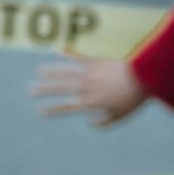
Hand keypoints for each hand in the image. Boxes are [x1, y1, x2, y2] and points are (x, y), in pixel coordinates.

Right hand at [31, 55, 149, 127]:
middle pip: (61, 88)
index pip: (66, 107)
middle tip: (29, 90)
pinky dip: (68, 54)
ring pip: (66, 72)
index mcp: (91, 103)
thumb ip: (104, 123)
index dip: (52, 110)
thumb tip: (89, 123)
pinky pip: (80, 57)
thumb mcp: (120, 117)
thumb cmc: (133, 99)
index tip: (40, 112)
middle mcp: (87, 87)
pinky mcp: (97, 61)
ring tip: (37, 71)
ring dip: (51, 71)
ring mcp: (91, 73)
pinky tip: (58, 51)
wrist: (144, 78)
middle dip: (44, 90)